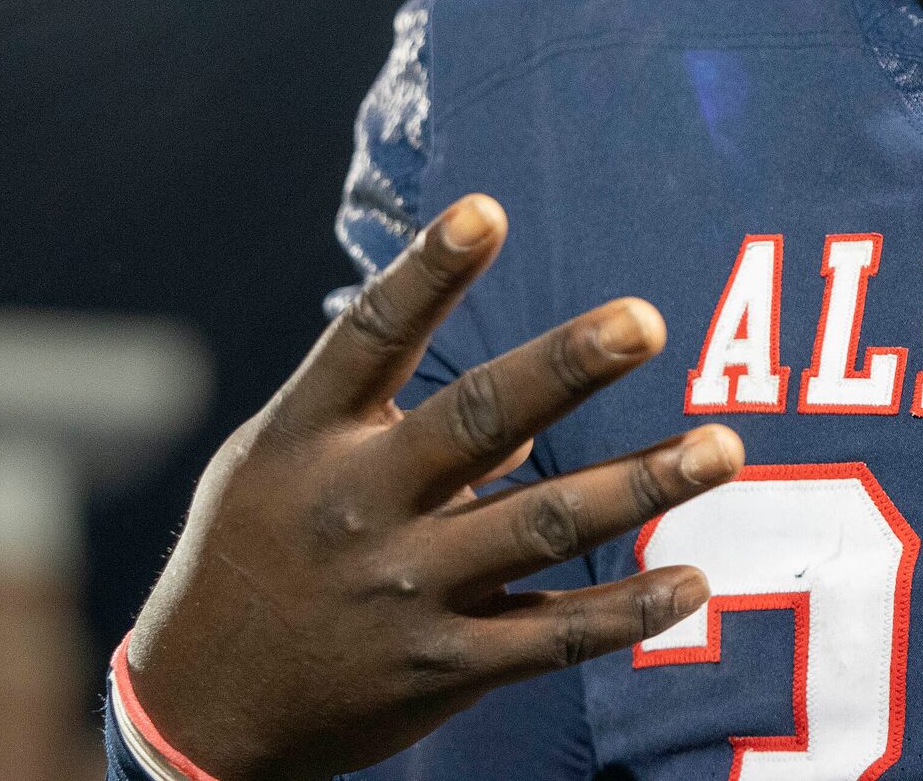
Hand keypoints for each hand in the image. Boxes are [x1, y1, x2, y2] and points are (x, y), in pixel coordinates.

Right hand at [123, 194, 742, 780]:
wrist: (200, 715)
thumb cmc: (256, 549)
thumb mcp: (282, 461)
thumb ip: (385, 412)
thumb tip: (523, 400)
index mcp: (310, 436)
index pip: (373, 336)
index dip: (429, 271)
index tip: (487, 209)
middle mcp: (360, 506)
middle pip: (478, 421)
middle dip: (566, 368)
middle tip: (646, 320)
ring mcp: (405, 592)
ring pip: (542, 527)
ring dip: (642, 486)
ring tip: (723, 447)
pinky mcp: (442, 668)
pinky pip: (551, 638)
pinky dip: (628, 611)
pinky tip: (693, 580)